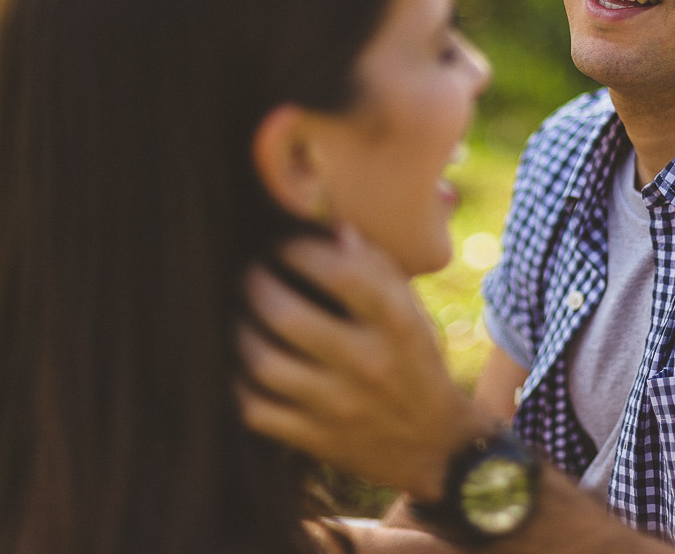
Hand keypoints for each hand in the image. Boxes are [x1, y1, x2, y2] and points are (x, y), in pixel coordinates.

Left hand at [236, 225, 499, 502]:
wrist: (435, 446)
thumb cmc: (415, 361)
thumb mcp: (411, 312)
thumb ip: (376, 268)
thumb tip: (333, 229)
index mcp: (398, 324)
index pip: (342, 274)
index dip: (301, 250)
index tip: (284, 244)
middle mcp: (369, 364)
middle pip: (290, 318)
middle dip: (258, 286)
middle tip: (252, 275)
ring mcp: (340, 406)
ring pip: (265, 364)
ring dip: (242, 332)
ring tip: (242, 316)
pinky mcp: (318, 440)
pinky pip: (257, 410)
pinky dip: (240, 383)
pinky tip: (243, 364)